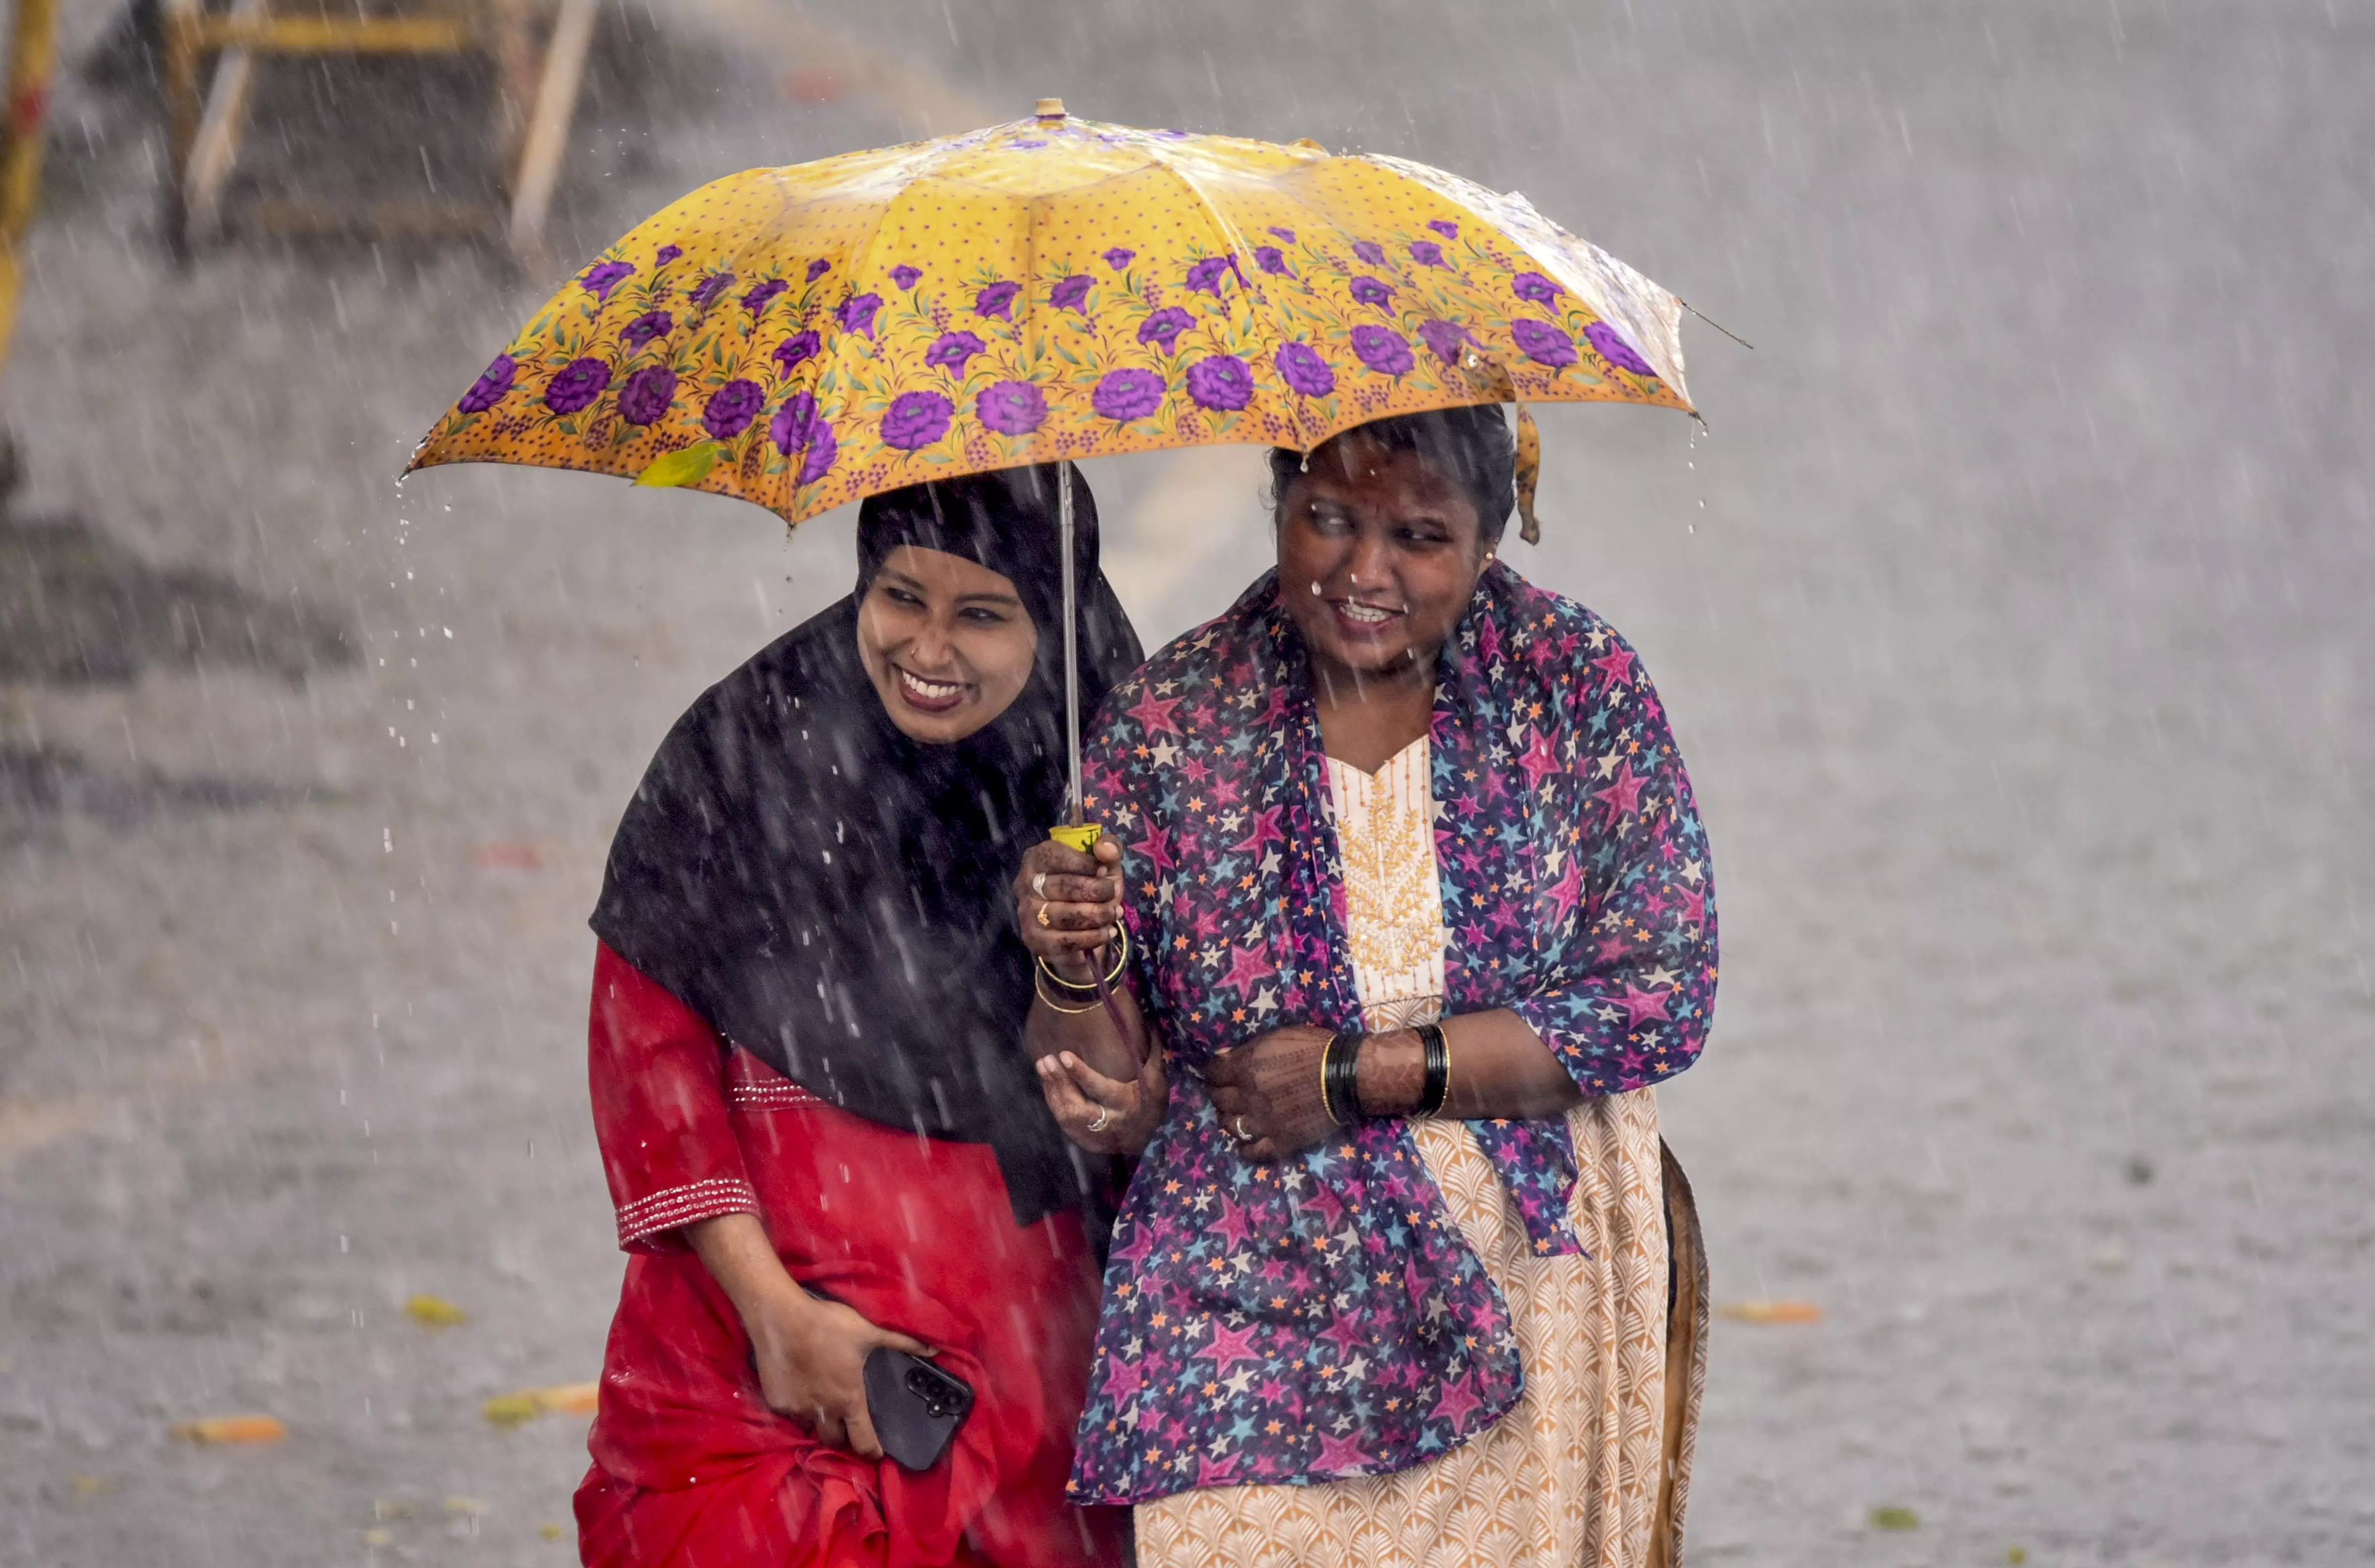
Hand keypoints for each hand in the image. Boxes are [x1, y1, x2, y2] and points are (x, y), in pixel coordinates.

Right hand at [742, 1285, 933, 1457]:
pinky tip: (798, 1386)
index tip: (875, 1453)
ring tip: (820, 1401)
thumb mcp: (869, 1332)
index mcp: (848, 1399)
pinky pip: (789, 1412)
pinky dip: (796, 1406)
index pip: (863, 1442)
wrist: (780, 1318)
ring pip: (809, 1427)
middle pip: (834, 1440)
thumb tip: (935, 1349)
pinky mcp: (776, 1402)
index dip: (871, 1452)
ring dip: (818, 1420)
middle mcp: (823, 1411)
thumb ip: (902, 1342)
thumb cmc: (828, 1325)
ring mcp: (797, 1410)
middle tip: (845, 1421)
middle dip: (842, 1436)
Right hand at [1016, 835, 1123, 976]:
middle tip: (1113, 894)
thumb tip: (1106, 849)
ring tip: (1114, 913)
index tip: (1104, 870)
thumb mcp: (1103, 863)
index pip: (1054, 856)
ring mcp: (1027, 914)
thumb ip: (1109, 847)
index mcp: (1036, 858)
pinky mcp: (1034, 940)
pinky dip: (1092, 938)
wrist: (1078, 926)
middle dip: (1096, 891)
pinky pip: (1065, 941)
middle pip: (1063, 887)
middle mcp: (1025, 884)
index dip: (1084, 863)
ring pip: (1066, 917)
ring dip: (1097, 916)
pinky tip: (1106, 932)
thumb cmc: (1089, 886)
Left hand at [1036, 1042, 1168, 1154]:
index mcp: (1126, 1104)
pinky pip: (1063, 1122)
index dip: (1081, 1074)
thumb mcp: (1157, 1080)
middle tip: (1047, 1060)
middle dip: (1060, 1083)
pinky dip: (1053, 1101)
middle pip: (1077, 1107)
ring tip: (1043, 1066)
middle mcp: (1109, 1122)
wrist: (1148, 1141)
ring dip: (1052, 1090)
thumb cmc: (1152, 1103)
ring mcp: (1094, 1135)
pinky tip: (1048, 1084)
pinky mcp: (1084, 1140)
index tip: (1064, 1055)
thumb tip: (1150, 1020)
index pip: (1100, 1090)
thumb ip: (1152, 1053)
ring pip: (1066, 1116)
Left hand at [1204, 1024, 1338, 1162]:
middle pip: (1218, 1100)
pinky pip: (1254, 1152)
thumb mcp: (1277, 1037)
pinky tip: (1242, 1144)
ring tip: (1231, 1117)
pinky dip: (1244, 1149)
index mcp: (1245, 1069)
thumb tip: (1221, 1056)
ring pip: (1231, 1126)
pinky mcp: (1280, 1141)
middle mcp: (1248, 1097)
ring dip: (1227, 1120)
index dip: (1210, 1072)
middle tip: (1221, 1094)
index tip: (1212, 1073)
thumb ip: (1247, 1049)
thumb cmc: (1314, 1048)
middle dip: (1216, 1095)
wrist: (1344, 1077)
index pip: (1213, 1073)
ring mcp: (1263, 1123)